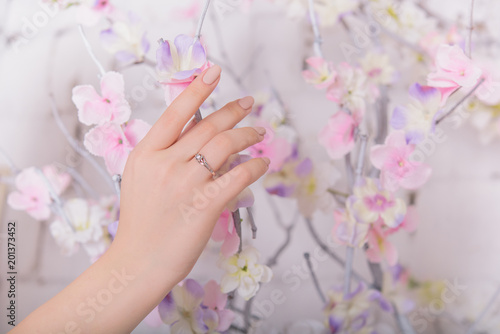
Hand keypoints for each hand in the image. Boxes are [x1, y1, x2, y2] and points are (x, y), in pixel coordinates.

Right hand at [114, 65, 268, 284]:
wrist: (138, 263)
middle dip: (233, 111)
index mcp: (146, 154)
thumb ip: (164, 154)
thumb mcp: (142, 179)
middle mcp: (165, 163)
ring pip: (226, 145)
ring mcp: (185, 184)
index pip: (175, 113)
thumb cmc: (141, 222)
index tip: (215, 71)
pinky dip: (255, 166)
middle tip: (250, 102)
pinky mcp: (205, 205)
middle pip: (208, 126)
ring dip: (248, 135)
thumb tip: (197, 132)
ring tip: (260, 133)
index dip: (197, 89)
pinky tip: (263, 163)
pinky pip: (239, 176)